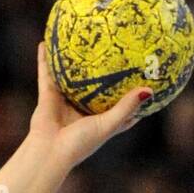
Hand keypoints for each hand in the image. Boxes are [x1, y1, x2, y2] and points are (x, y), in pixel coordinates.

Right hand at [30, 42, 151, 169]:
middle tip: (115, 51)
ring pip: (69, 78)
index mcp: (101, 121)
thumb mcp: (108, 124)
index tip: (144, 81)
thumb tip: (149, 90)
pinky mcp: (48, 97)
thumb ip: (126, 107)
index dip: (132, 97)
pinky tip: (44, 42)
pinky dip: (44, 59)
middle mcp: (83, 110)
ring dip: (71, 62)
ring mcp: (65, 102)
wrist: (49, 152)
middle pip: (96, 88)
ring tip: (77, 40)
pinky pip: (46, 74)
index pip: (122, 109)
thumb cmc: (80, 143)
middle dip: (104, 73)